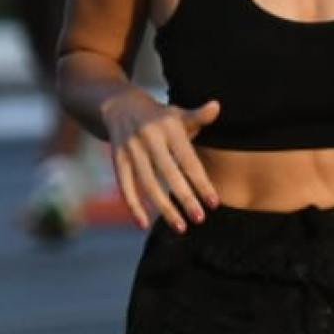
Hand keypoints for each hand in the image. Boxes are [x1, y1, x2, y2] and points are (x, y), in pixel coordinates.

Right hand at [103, 90, 221, 231]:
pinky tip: (144, 224)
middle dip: (185, 198)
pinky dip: (133, 205)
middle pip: (169, 173)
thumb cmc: (161, 118)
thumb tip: (216, 107)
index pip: (189, 160)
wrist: (120, 106)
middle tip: (200, 219)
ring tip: (181, 227)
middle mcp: (149, 138)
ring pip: (148, 184)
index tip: (214, 204)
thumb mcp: (179, 115)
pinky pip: (125, 185)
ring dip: (164, 208)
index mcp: (169, 127)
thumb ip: (199, 117)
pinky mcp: (117, 158)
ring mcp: (131, 149)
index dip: (201, 182)